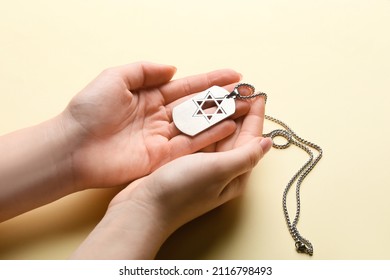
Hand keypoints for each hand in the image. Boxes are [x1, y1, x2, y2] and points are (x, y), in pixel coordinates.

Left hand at [60, 61, 242, 189]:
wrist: (74, 146)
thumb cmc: (89, 110)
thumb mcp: (115, 78)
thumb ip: (145, 70)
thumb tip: (173, 69)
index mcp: (149, 97)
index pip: (187, 87)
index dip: (211, 80)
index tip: (234, 75)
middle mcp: (160, 117)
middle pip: (197, 107)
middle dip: (222, 100)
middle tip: (247, 95)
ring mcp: (162, 138)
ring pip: (198, 126)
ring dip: (222, 119)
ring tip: (246, 110)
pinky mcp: (162, 158)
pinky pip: (190, 146)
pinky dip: (210, 138)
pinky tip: (229, 129)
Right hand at [72, 96, 271, 258]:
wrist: (144, 207)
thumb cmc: (182, 190)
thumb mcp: (218, 170)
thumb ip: (245, 156)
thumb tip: (268, 143)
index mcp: (235, 174)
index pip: (252, 140)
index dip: (256, 116)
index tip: (258, 94)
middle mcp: (222, 170)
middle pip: (237, 136)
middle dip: (241, 112)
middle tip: (242, 88)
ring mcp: (204, 166)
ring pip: (219, 135)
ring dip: (223, 115)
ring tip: (226, 93)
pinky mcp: (186, 162)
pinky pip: (201, 138)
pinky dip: (205, 123)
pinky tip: (204, 109)